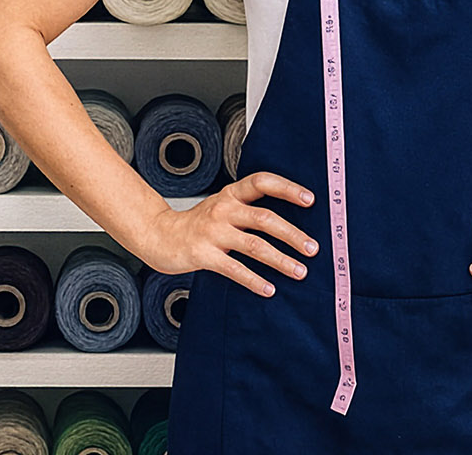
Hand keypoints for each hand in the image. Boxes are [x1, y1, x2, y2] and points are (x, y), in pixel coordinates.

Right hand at [131, 172, 319, 296]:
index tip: (310, 200)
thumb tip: (292, 225)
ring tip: (299, 272)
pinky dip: (254, 280)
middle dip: (292, 235)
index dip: (287, 189)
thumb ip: (248, 210)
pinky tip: (269, 289)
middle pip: (264, 218)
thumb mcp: (222, 207)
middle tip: (312, 249)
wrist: (158, 235)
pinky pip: (234, 268)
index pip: (261, 182)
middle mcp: (222, 209)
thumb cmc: (197, 224)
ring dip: (280, 260)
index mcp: (230, 195)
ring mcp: (212, 232)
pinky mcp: (203, 254)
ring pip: (254, 245)